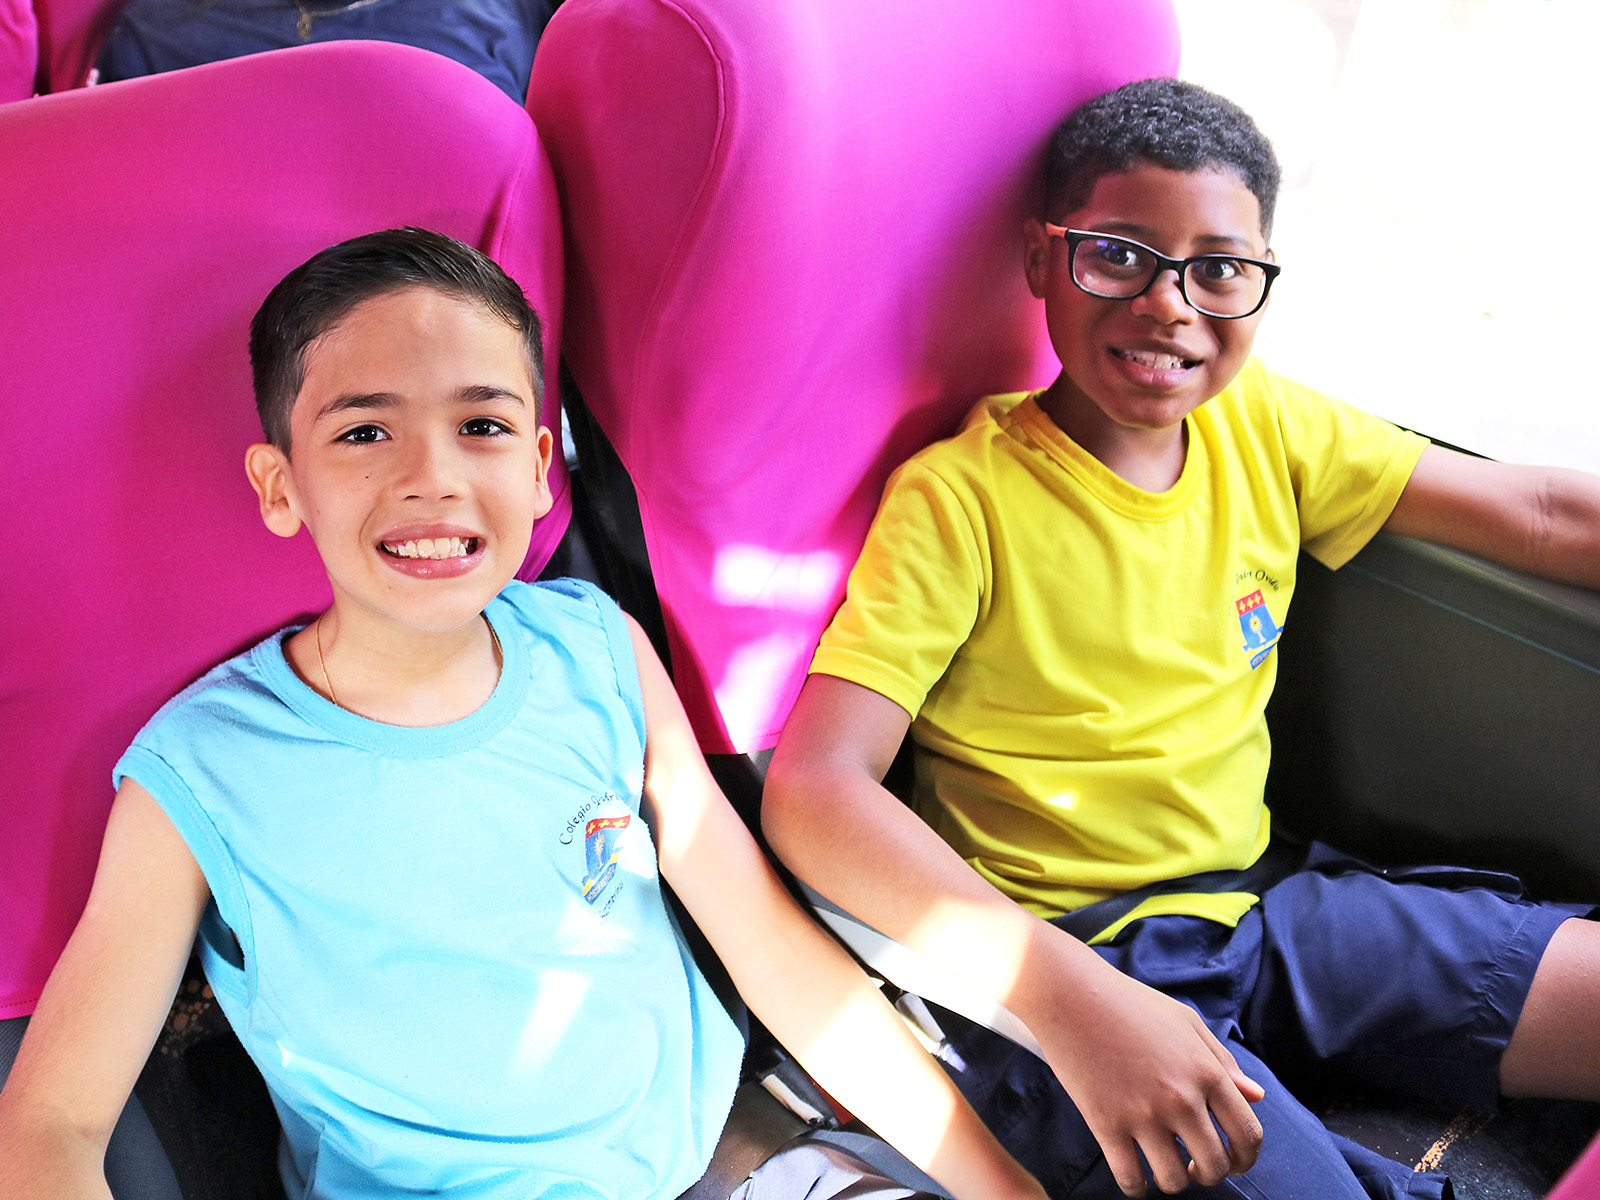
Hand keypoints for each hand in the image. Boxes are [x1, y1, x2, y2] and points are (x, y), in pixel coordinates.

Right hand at [1029, 960, 1264, 1195]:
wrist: (1071, 993)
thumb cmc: (1130, 1003)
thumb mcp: (1186, 1022)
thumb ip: (1223, 1061)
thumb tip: (1257, 1096)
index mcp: (1206, 1071)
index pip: (1248, 1135)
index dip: (1247, 1159)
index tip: (1235, 1162)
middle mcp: (1180, 1098)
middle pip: (1215, 1166)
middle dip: (1210, 1174)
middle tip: (1195, 1166)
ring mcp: (1142, 1114)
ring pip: (1174, 1181)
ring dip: (1174, 1181)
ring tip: (1165, 1166)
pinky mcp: (1105, 1124)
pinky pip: (1130, 1180)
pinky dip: (1136, 1187)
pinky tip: (1135, 1175)